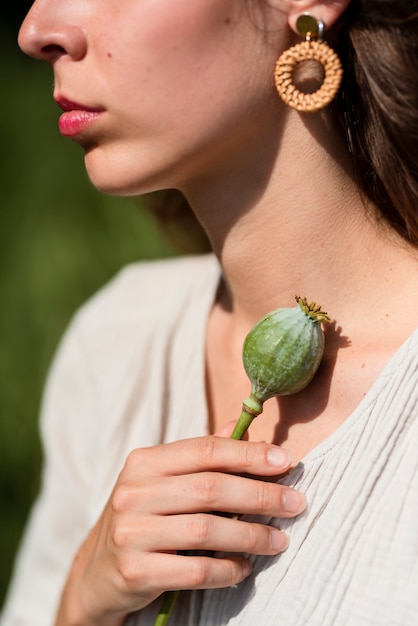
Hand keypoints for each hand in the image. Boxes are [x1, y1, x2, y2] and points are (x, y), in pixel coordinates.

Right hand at [55, 434, 305, 625]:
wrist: (97, 572)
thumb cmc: (143, 518)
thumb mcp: (162, 481)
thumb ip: (201, 457)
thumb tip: (245, 428)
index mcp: (143, 462)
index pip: (204, 450)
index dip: (248, 454)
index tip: (284, 461)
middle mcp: (133, 492)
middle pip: (210, 488)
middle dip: (260, 495)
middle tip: (295, 503)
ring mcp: (130, 532)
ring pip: (206, 529)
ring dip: (251, 535)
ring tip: (279, 540)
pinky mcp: (134, 571)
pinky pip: (195, 569)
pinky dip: (227, 569)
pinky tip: (245, 568)